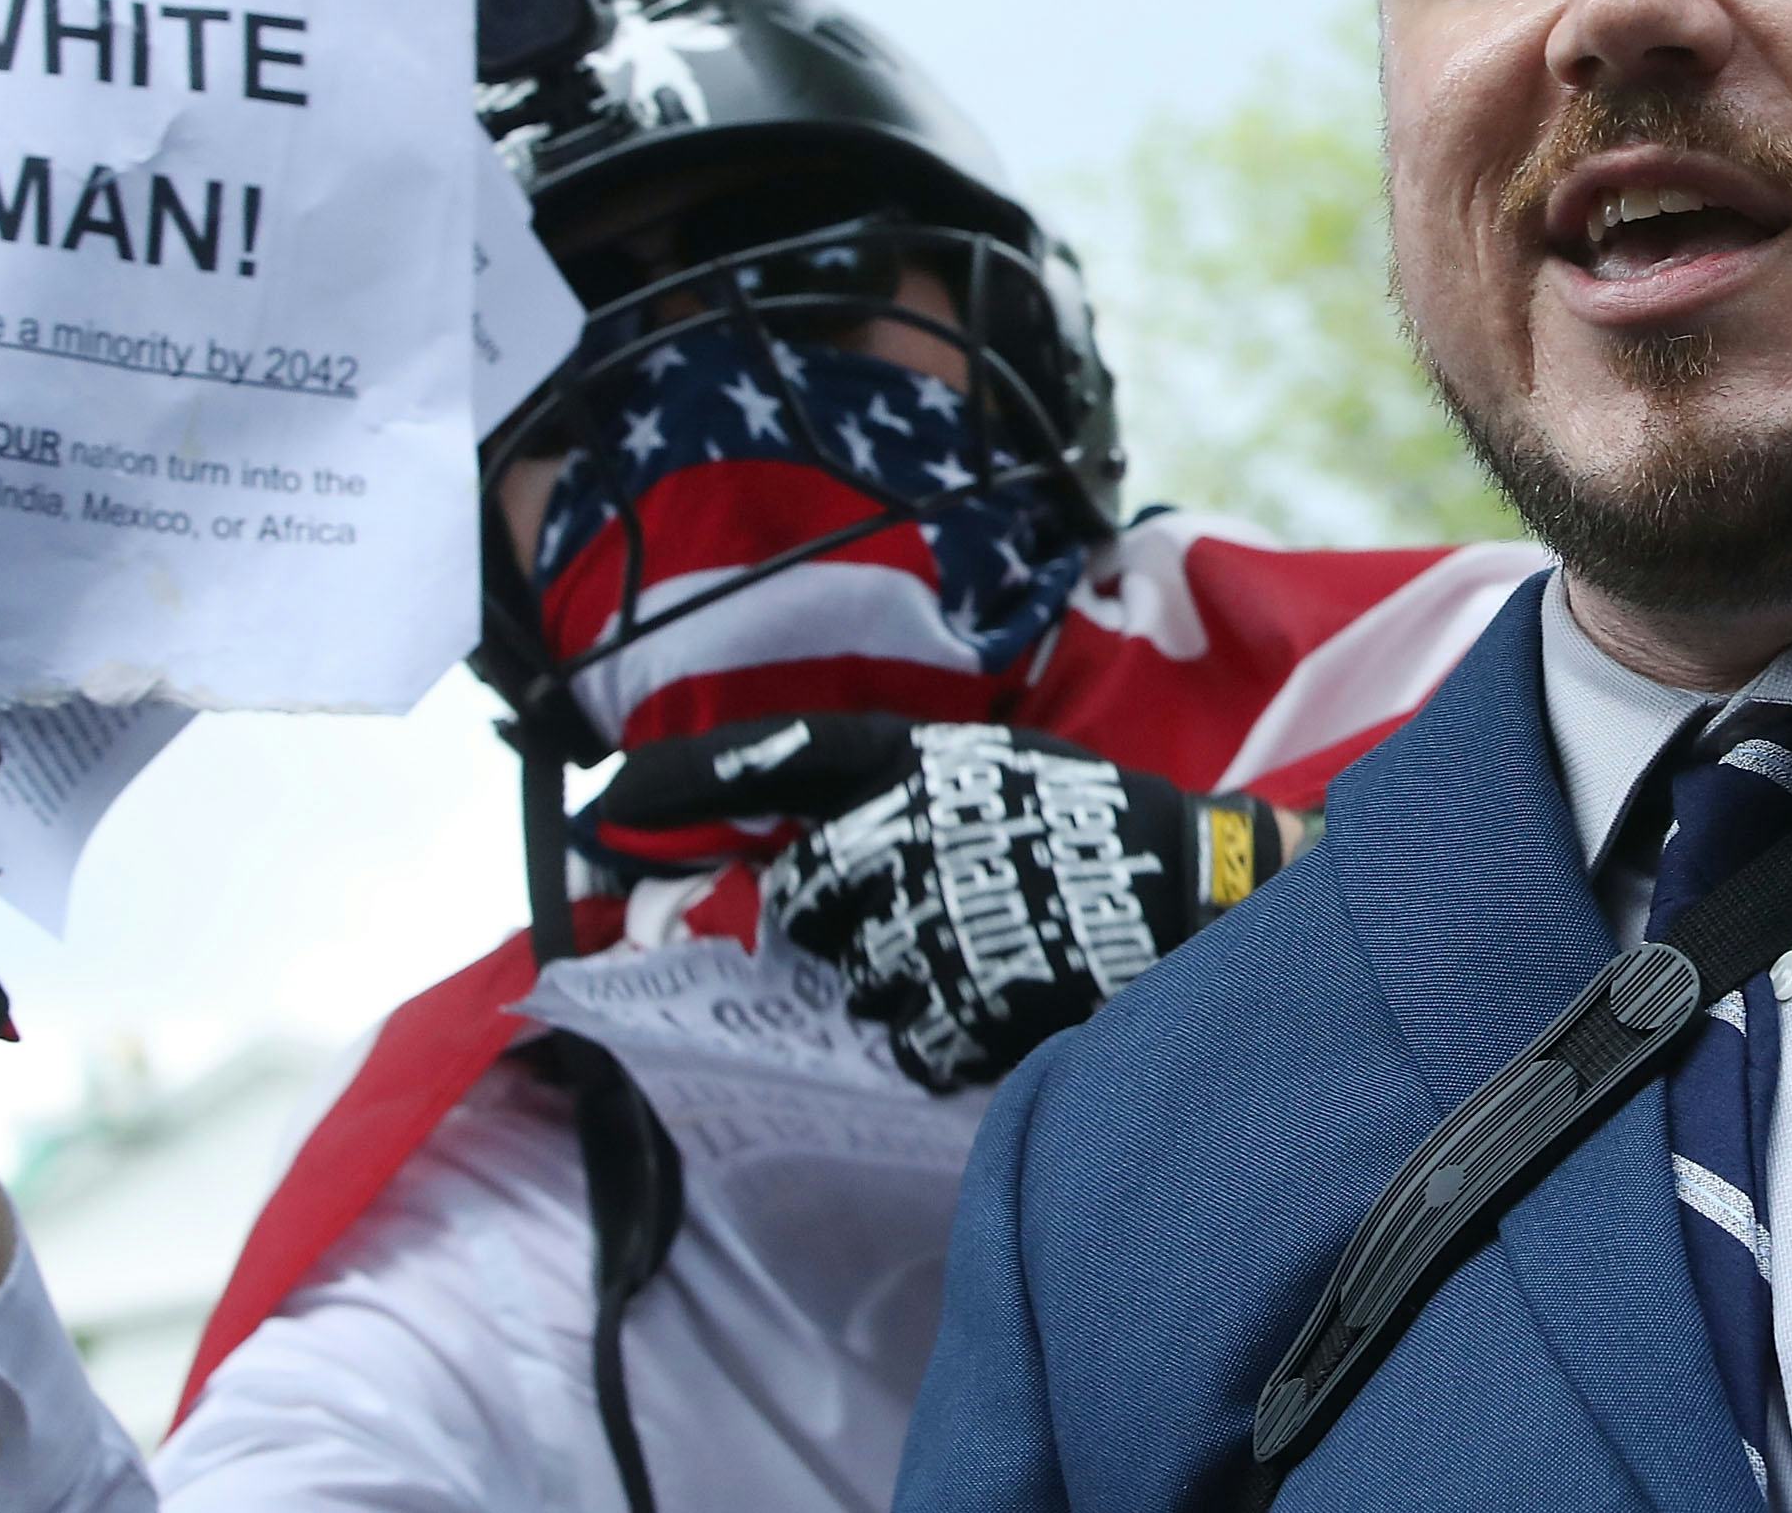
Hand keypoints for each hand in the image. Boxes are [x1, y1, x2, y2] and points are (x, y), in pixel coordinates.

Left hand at [593, 714, 1282, 1089]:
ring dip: (885, 975)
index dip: (677, 784)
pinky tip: (979, 999)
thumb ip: (886, 786)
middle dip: (824, 915)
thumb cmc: (1086, 820)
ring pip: (846, 970)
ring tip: (962, 953)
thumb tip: (782, 832)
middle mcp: (904, 833)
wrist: (1192, 890)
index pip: (769, 758)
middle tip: (891, 915)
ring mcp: (930, 923)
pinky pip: (900, 1034)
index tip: (599, 810)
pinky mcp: (962, 1002)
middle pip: (798, 892)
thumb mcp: (984, 766)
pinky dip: (929, 1027)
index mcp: (911, 762)